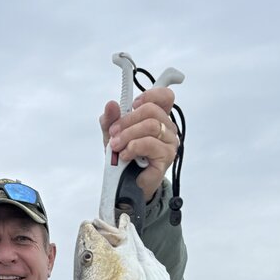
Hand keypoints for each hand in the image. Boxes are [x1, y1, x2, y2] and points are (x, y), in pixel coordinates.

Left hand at [99, 86, 180, 202]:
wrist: (125, 184)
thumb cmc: (124, 157)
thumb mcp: (113, 135)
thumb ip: (111, 119)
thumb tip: (111, 105)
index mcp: (158, 118)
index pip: (165, 97)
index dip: (150, 94)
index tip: (133, 104)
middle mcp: (167, 128)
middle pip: (151, 110)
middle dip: (128, 120)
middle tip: (114, 133)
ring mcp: (169, 143)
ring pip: (151, 125)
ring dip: (128, 134)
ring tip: (117, 146)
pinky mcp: (166, 157)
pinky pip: (150, 143)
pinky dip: (133, 147)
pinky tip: (126, 155)